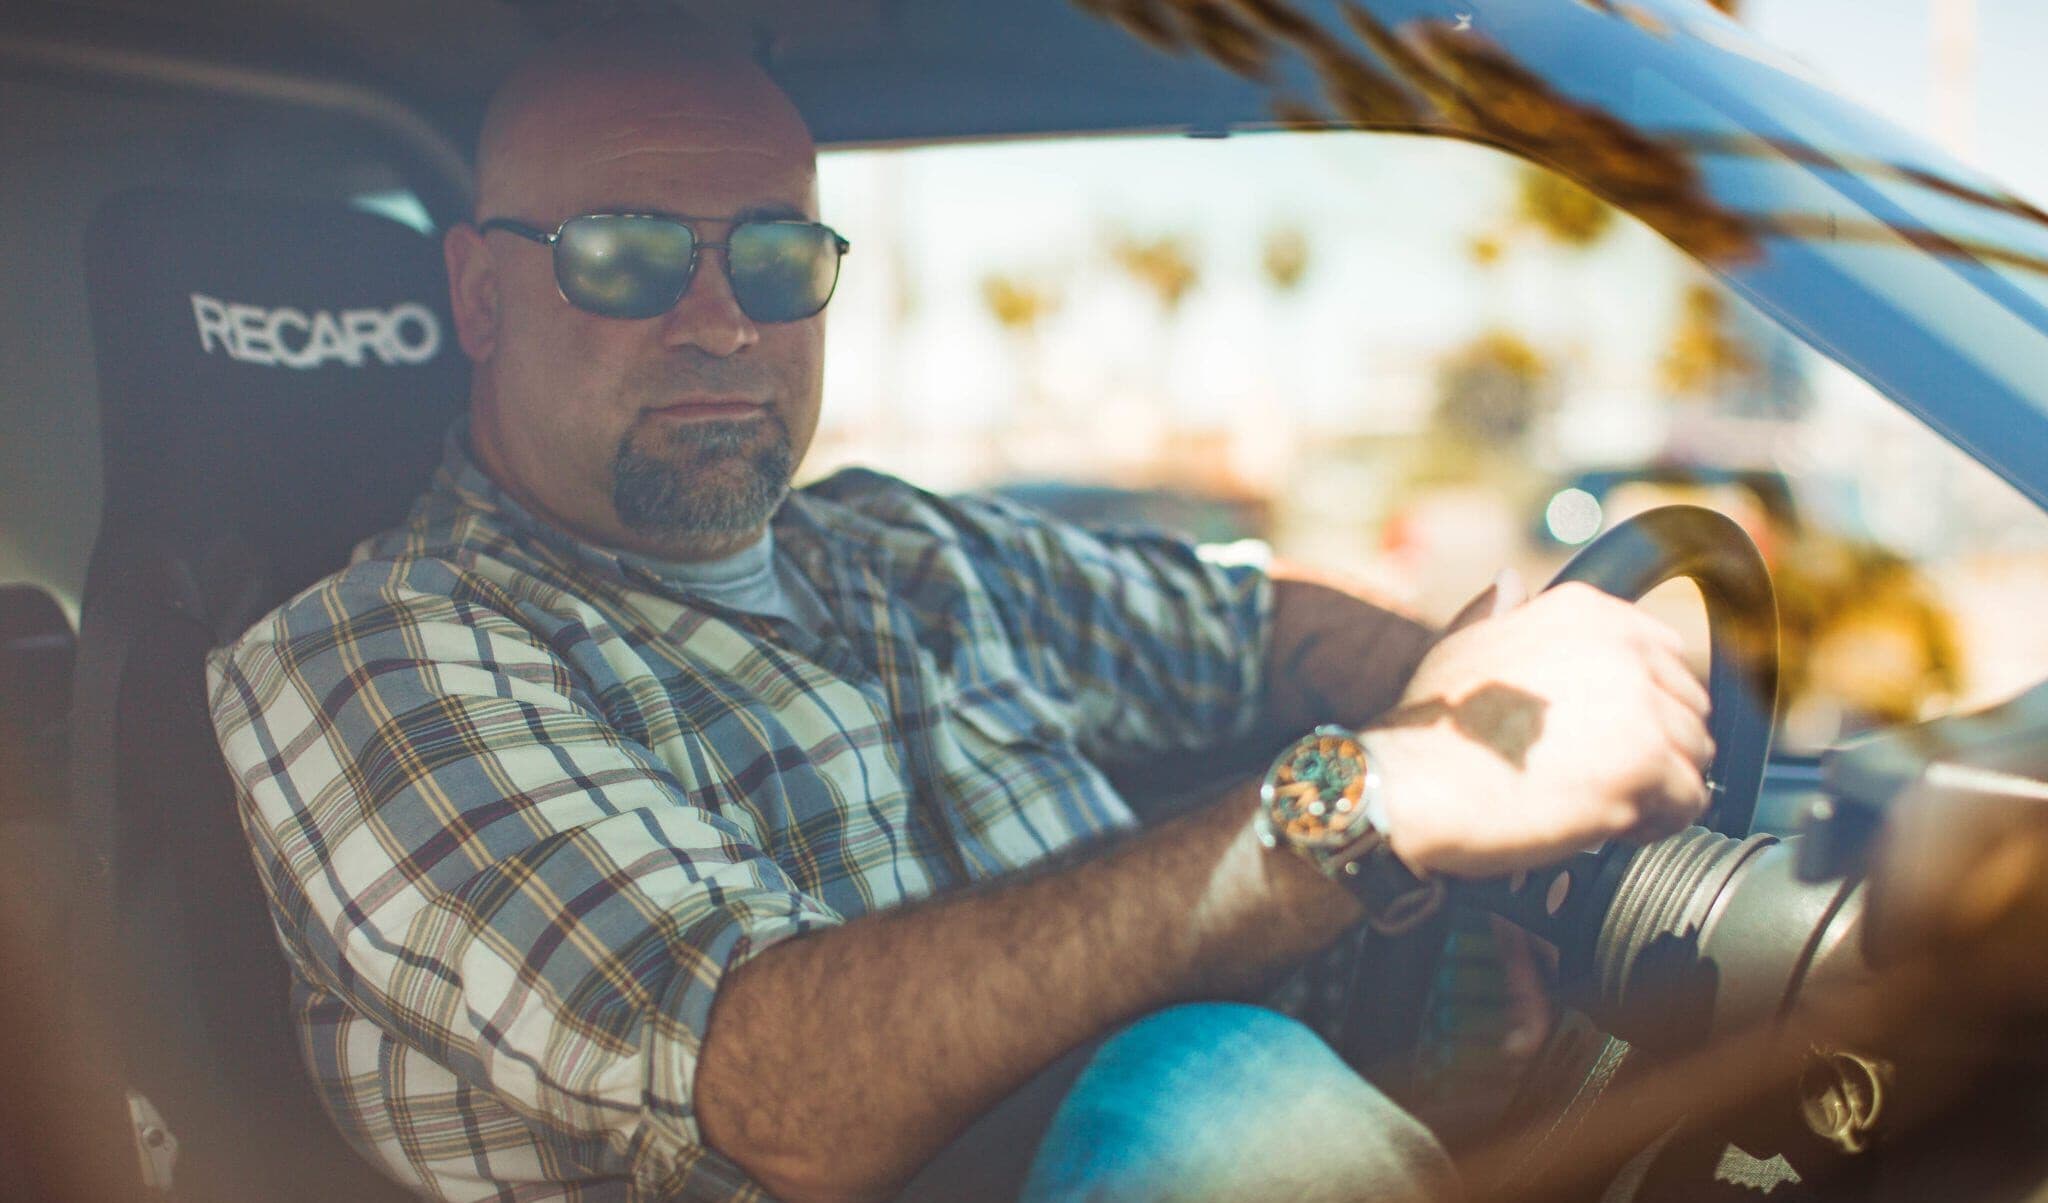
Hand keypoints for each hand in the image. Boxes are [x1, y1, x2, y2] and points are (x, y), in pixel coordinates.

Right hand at [1367, 573, 1713, 878]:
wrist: (1406, 787)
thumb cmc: (1427, 730)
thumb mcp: (1459, 647)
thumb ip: (1498, 613)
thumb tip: (1510, 582)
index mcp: (1583, 611)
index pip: (1665, 654)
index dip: (1644, 704)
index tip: (1609, 735)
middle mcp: (1620, 646)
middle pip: (1687, 705)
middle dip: (1655, 746)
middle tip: (1598, 775)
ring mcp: (1636, 704)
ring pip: (1694, 755)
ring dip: (1656, 787)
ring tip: (1597, 801)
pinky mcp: (1644, 764)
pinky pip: (1690, 802)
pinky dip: (1656, 823)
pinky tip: (1607, 825)